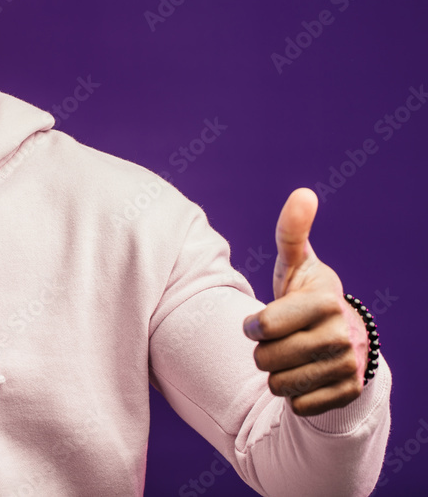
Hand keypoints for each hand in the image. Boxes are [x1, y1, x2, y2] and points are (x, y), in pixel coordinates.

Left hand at [242, 188, 368, 415]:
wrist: (343, 337)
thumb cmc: (306, 296)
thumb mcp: (296, 264)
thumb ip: (292, 232)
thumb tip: (303, 193)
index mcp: (326, 302)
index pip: (263, 327)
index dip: (253, 326)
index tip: (258, 322)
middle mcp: (342, 336)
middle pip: (266, 360)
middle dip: (263, 352)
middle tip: (277, 341)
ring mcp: (348, 367)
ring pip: (279, 386)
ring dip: (276, 374)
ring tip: (290, 357)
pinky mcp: (348, 393)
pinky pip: (298, 407)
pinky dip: (294, 395)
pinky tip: (305, 376)